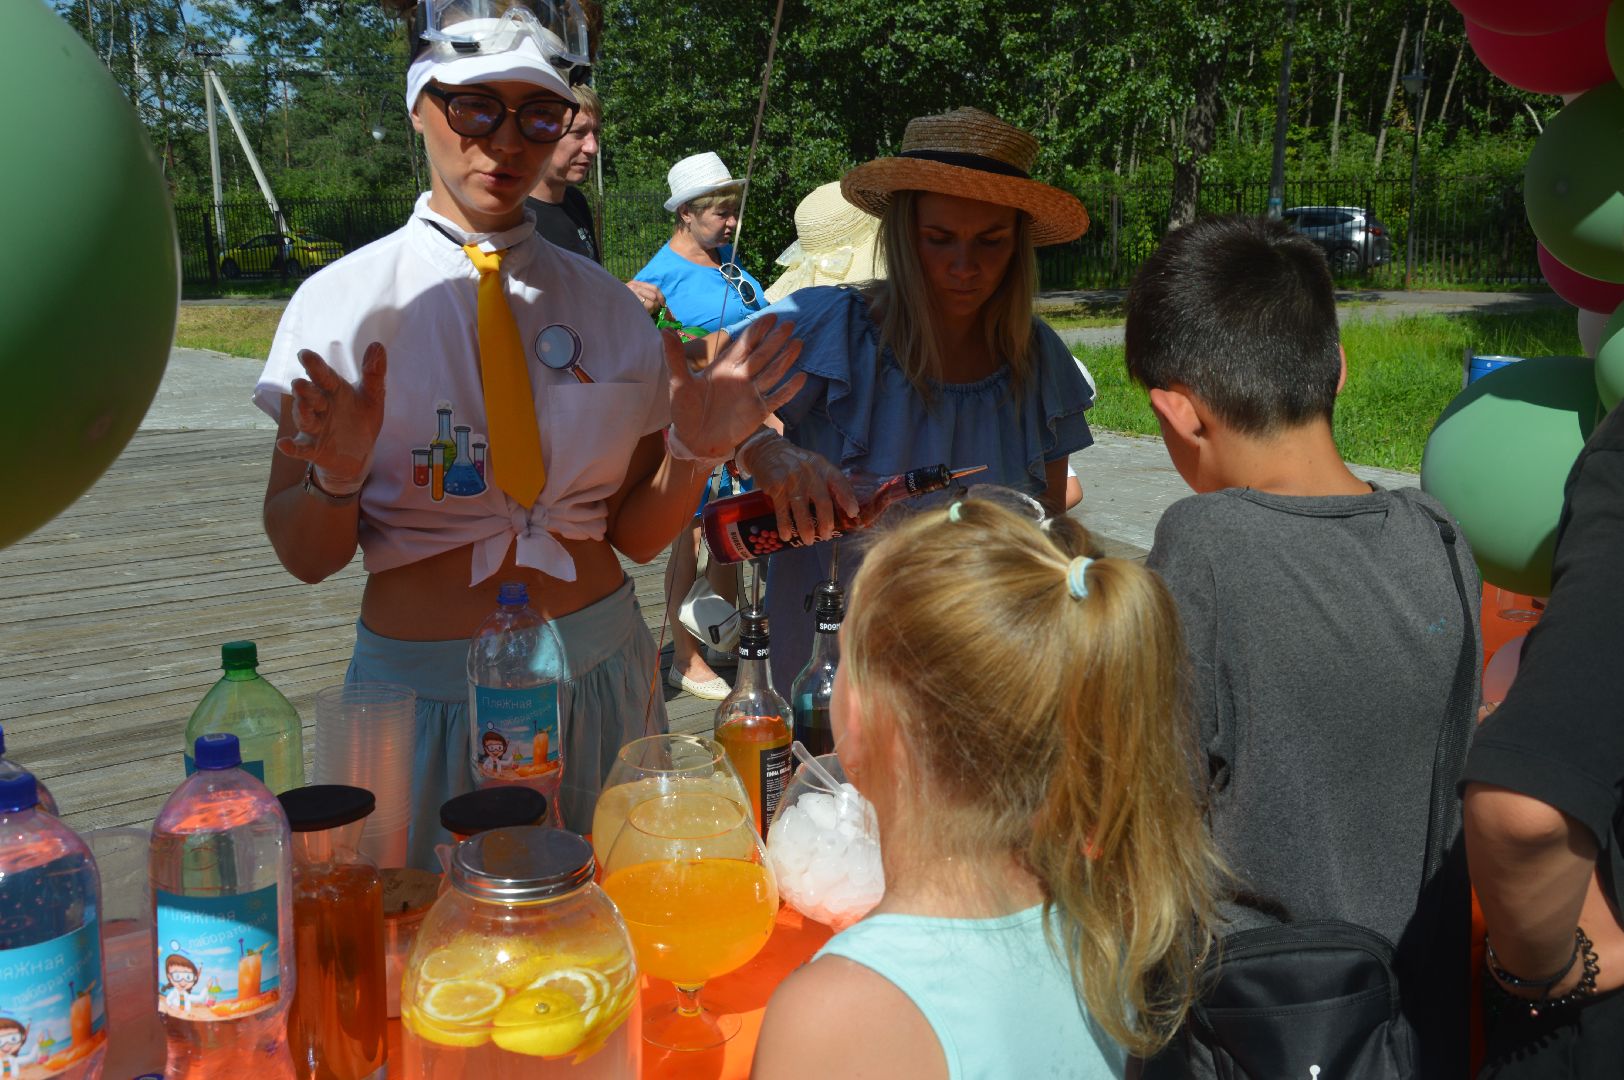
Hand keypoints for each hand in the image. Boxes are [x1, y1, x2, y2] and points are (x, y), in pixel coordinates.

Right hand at [275, 343, 386, 492]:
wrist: (359, 453)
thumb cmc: (362, 419)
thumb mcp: (373, 397)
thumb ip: (374, 373)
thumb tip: (377, 345)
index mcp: (334, 391)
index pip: (323, 376)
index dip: (314, 365)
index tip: (304, 354)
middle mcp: (320, 407)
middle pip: (310, 396)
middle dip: (306, 390)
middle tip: (301, 384)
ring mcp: (315, 428)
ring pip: (304, 419)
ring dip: (302, 413)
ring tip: (302, 405)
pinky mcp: (313, 449)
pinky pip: (300, 449)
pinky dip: (292, 447)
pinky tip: (284, 444)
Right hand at [626, 279, 664, 314]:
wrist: (609, 303)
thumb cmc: (623, 301)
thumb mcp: (632, 293)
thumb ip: (644, 293)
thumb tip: (661, 301)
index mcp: (635, 283)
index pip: (654, 288)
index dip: (661, 296)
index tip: (663, 304)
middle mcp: (634, 287)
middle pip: (654, 296)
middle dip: (656, 305)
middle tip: (652, 310)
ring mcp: (632, 295)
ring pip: (651, 304)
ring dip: (651, 310)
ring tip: (645, 312)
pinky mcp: (631, 303)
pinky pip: (645, 309)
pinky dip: (647, 313)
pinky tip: (642, 314)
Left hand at [665, 314, 804, 462]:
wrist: (693, 441)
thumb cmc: (685, 412)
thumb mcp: (678, 384)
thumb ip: (675, 358)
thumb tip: (665, 330)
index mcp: (725, 367)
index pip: (744, 344)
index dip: (757, 330)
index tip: (770, 317)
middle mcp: (741, 377)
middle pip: (762, 355)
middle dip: (776, 339)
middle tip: (791, 323)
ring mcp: (751, 394)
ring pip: (772, 373)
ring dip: (786, 359)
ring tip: (798, 344)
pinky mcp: (758, 411)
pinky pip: (777, 398)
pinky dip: (788, 389)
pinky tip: (801, 377)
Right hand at [737, 431, 857, 543]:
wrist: (766, 450)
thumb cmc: (795, 463)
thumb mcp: (814, 465)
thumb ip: (826, 481)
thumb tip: (841, 508)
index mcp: (823, 467)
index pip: (840, 483)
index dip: (848, 498)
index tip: (853, 513)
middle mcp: (810, 473)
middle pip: (822, 500)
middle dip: (826, 521)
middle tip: (826, 536)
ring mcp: (792, 480)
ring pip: (802, 509)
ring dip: (806, 528)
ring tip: (808, 541)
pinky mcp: (776, 486)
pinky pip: (782, 510)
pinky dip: (784, 525)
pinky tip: (786, 536)